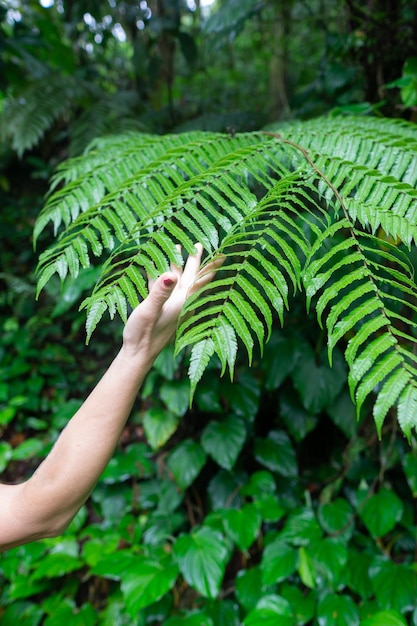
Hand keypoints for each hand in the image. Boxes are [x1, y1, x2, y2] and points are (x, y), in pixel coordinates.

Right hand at [121, 244, 220, 364]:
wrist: (137, 355)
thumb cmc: (144, 335)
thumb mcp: (149, 311)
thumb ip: (159, 293)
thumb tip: (169, 275)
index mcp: (183, 301)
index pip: (201, 280)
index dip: (212, 266)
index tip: (224, 253)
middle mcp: (179, 301)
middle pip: (190, 276)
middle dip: (194, 259)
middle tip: (198, 243)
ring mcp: (169, 304)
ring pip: (175, 279)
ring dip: (176, 264)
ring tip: (177, 246)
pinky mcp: (157, 307)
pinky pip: (160, 285)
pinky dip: (159, 274)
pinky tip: (152, 264)